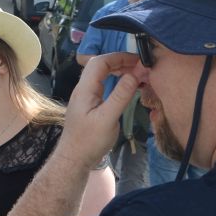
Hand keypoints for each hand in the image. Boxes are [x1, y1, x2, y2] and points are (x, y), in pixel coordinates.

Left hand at [64, 52, 141, 166]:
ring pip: (102, 75)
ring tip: (138, 74)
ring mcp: (86, 96)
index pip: (99, 62)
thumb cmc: (89, 141)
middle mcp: (84, 89)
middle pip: (100, 66)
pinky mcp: (90, 104)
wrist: (74, 158)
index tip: (138, 60)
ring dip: (119, 71)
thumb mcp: (108, 118)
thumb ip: (121, 95)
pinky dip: (117, 81)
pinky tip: (128, 87)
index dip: (118, 57)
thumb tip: (135, 73)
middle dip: (121, 62)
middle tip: (141, 67)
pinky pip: (104, 85)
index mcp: (85, 89)